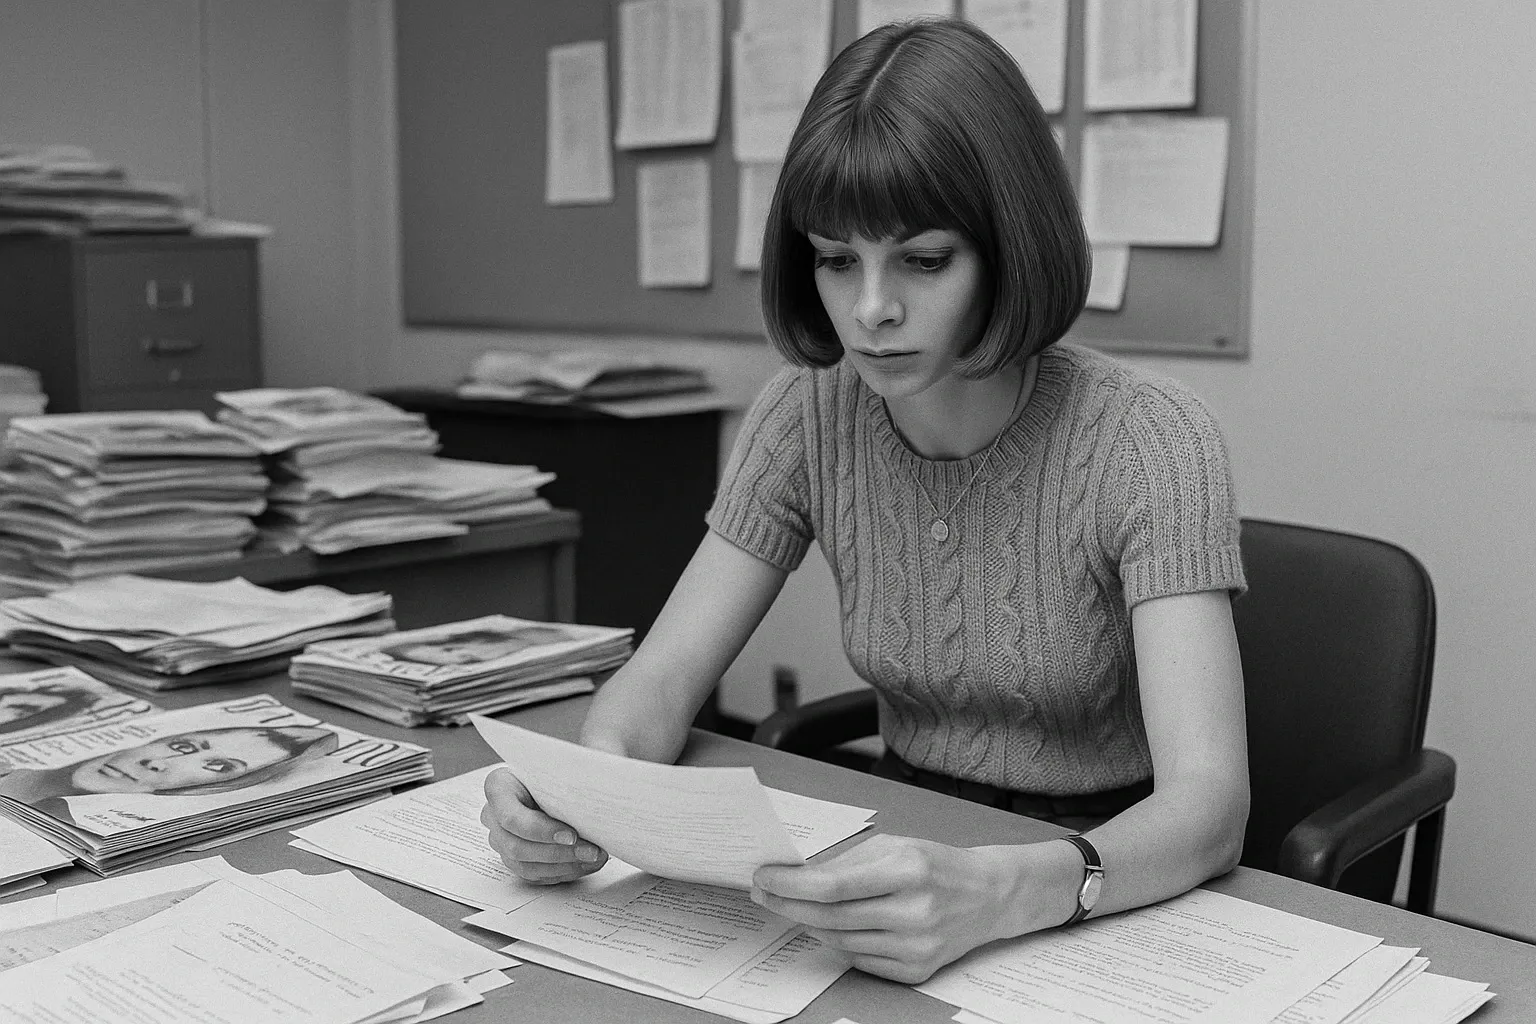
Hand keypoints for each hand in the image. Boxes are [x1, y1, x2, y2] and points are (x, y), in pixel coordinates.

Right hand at [481, 766, 607, 882]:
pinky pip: (535, 874)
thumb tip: (599, 781)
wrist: (567, 777)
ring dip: (563, 865)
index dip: (541, 830)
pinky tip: (585, 864)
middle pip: (517, 846)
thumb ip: (574, 771)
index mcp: (498, 786)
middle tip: (589, 851)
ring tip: (593, 857)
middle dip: (558, 852)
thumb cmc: (564, 767)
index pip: (511, 816)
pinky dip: (562, 872)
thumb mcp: (568, 761)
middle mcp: (493, 815)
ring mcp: (502, 840)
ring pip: (526, 864)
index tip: (572, 834)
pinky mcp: (515, 858)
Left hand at [749, 834, 1023, 983]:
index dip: (791, 885)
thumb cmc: (936, 864)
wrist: (988, 896)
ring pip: (840, 941)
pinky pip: (859, 959)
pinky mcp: (916, 970)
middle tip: (764, 893)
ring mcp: (917, 947)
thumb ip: (848, 860)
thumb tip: (797, 873)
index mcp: (908, 871)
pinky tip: (829, 925)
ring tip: (793, 906)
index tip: (764, 878)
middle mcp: (914, 912)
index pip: (833, 885)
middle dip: (788, 905)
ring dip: (809, 924)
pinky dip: (838, 942)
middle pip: (830, 917)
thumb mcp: (896, 844)